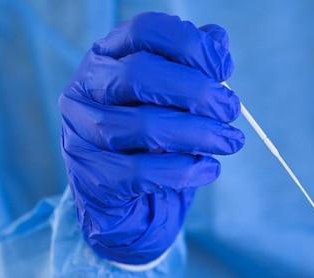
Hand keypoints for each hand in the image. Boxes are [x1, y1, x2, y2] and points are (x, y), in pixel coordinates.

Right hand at [59, 12, 243, 265]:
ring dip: (198, 134)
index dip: (190, 46)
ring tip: (231, 142)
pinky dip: (183, 170)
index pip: (145, 32)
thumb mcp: (178, 103)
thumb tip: (218, 39)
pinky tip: (209, 169)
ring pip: (143, 125)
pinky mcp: (91, 176)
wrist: (133, 209)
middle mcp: (86, 88)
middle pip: (141, 74)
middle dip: (197, 92)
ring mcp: (82, 132)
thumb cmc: (158, 147)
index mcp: (108, 57)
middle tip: (231, 110)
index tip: (225, 71)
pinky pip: (141, 171)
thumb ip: (195, 69)